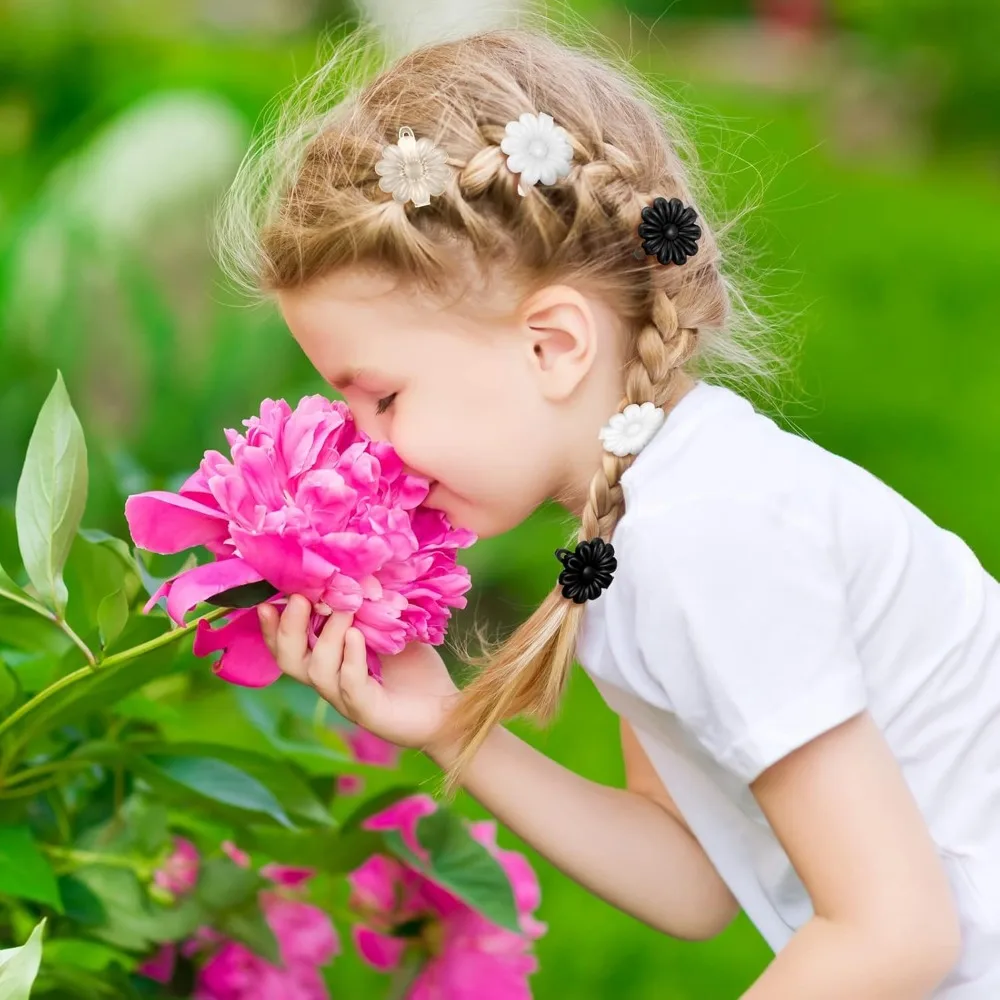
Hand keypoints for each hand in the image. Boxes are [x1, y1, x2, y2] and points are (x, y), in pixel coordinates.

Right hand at [258, 594, 460, 753]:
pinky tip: (357, 637)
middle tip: (298, 600)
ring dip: (327, 636)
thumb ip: (370, 608)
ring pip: (318, 671)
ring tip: (343, 610)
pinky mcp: (368, 712)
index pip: (289, 646)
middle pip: (291, 661)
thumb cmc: (416, 668)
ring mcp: (346, 699)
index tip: (266, 600)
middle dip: (288, 629)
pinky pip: (350, 685)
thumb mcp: (390, 629)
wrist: (447, 708)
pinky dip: (351, 658)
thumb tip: (357, 572)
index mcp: (330, 661)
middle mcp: (331, 681)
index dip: (273, 627)